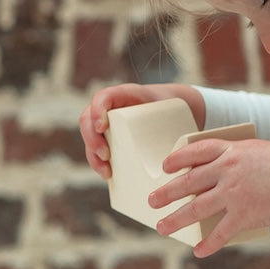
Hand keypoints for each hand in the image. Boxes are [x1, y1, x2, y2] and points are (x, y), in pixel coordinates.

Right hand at [79, 83, 205, 179]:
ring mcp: (108, 122)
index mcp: (124, 94)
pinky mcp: (110, 136)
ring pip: (90, 136)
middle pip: (88, 119)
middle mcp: (111, 107)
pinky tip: (107, 174)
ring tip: (106, 171)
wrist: (175, 107)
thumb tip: (181, 143)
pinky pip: (96, 147)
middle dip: (92, 139)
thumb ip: (175, 115)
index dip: (97, 110)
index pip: (102, 97)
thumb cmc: (173, 106)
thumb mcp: (174, 105)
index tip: (102, 127)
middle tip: (105, 156)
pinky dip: (97, 161)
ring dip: (93, 154)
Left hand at [149, 137, 269, 256]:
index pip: (196, 151)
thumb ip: (242, 164)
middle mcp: (227, 170)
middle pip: (188, 182)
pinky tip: (199, 251)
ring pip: (195, 208)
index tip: (166, 167)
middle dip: (166, 193)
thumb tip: (226, 184)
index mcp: (232, 151)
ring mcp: (233, 192)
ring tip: (162, 227)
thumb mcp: (262, 153)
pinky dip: (208, 244)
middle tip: (152, 201)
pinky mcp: (244, 214)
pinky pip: (220, 232)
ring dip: (175, 220)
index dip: (178, 159)